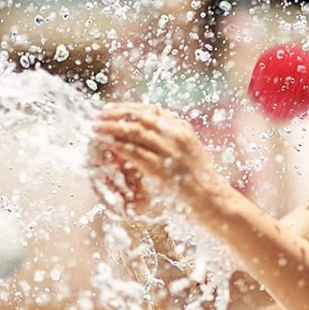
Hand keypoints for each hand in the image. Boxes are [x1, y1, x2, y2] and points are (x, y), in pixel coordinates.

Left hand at [90, 102, 219, 218]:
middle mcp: (177, 135)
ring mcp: (170, 150)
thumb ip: (173, 142)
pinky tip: (106, 145)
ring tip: (95, 128)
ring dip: (111, 127)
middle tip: (97, 116)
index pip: (151, 110)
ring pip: (134, 130)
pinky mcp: (162, 168)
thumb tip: (152, 137)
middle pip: (140, 116)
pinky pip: (134, 152)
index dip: (128, 107)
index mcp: (183, 129)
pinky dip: (117, 146)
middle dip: (116, 113)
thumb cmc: (200, 182)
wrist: (213, 201)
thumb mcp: (190, 154)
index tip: (111, 109)